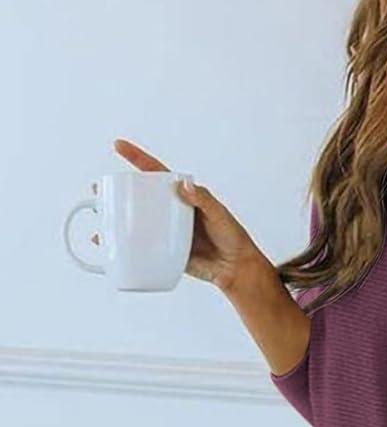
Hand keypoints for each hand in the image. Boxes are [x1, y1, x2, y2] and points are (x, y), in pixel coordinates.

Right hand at [110, 138, 270, 293]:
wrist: (236, 269)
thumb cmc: (232, 237)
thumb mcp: (220, 214)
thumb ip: (203, 199)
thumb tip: (183, 186)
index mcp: (182, 196)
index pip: (157, 172)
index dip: (137, 158)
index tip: (119, 146)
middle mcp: (171, 211)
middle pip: (141, 197)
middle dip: (118, 192)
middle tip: (99, 190)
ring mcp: (167, 232)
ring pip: (139, 222)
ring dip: (118, 220)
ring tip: (100, 219)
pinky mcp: (167, 252)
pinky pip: (145, 248)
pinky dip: (129, 248)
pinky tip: (114, 248)